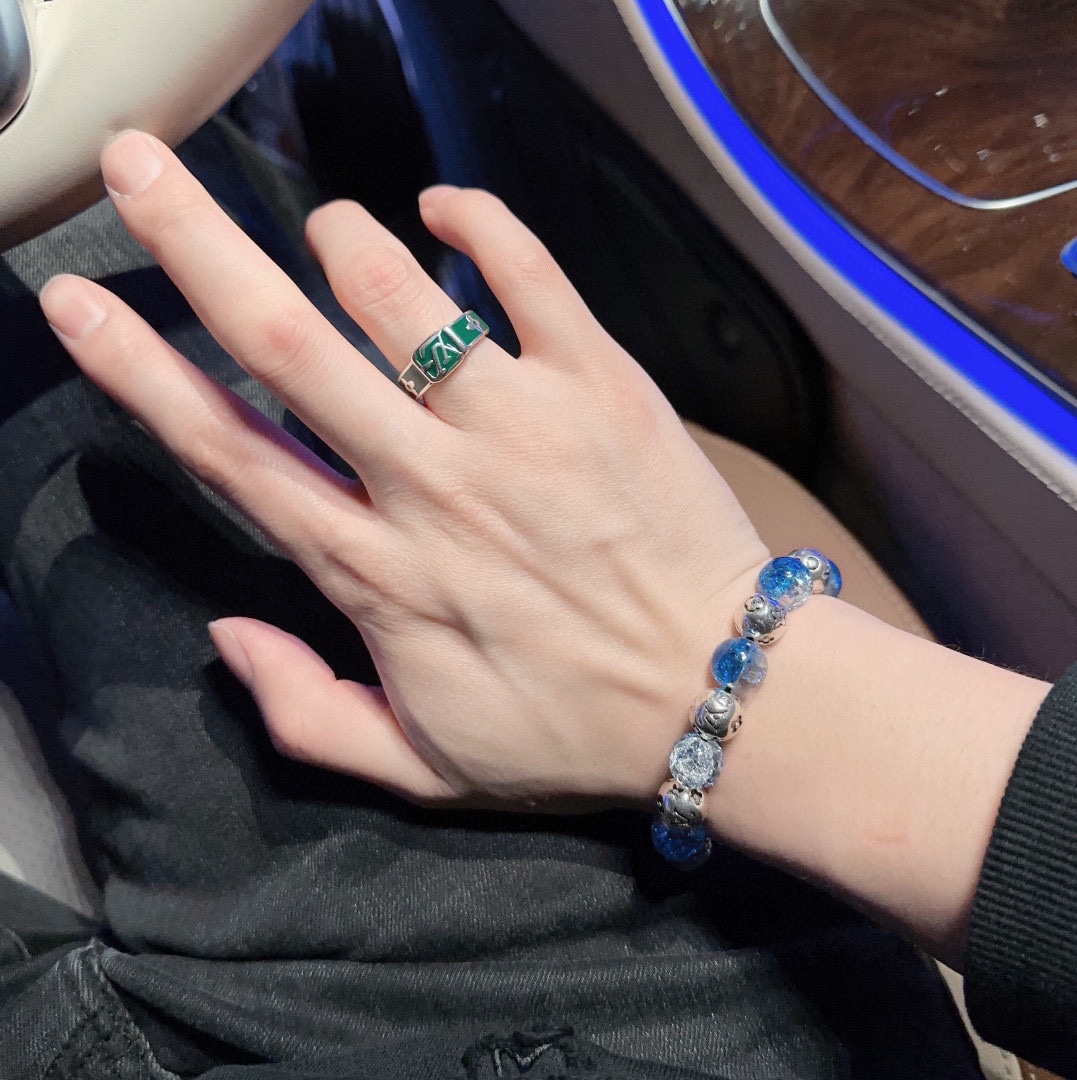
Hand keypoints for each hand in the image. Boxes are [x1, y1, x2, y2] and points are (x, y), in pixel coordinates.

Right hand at [40, 130, 767, 811]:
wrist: (721, 695)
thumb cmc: (573, 730)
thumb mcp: (422, 766)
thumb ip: (304, 713)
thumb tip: (225, 634)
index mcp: (376, 570)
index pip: (232, 452)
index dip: (141, 372)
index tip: (82, 304)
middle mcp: (432, 484)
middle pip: (288, 345)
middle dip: (198, 247)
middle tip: (142, 170)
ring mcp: (520, 426)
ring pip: (401, 293)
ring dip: (346, 241)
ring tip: (329, 232)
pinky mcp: (602, 387)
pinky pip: (529, 273)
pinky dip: (478, 220)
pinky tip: (445, 207)